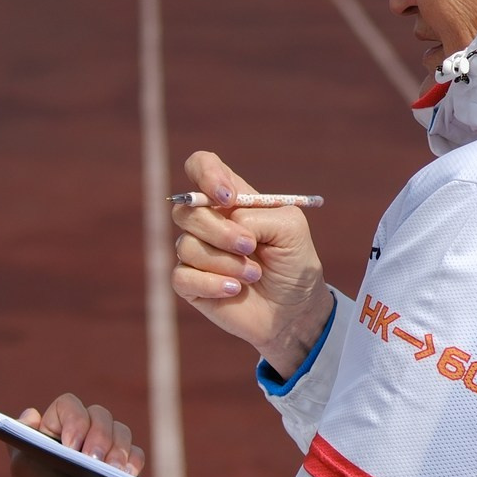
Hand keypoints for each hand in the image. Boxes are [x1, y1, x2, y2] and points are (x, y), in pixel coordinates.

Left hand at [9, 393, 144, 476]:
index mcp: (59, 424)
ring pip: (121, 430)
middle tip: (93, 461)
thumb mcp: (24, 467)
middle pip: (100, 414)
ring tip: (112, 471)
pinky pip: (136, 452)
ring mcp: (108, 443)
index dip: (74, 419)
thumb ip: (21, 438)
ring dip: (117, 449)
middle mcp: (85, 428)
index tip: (72, 446)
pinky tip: (125, 475)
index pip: (69, 405)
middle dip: (99, 437)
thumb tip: (31, 413)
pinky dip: (132, 462)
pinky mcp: (126, 460)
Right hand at [171, 151, 329, 373]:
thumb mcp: (291, 229)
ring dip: (225, 263)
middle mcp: (208, 221)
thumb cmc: (294, 264)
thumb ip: (259, 214)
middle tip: (251, 246)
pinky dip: (212, 283)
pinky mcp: (189, 282)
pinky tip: (235, 290)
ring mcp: (195, 251)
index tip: (227, 196)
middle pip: (187, 209)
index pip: (201, 165)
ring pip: (186, 245)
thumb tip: (229, 222)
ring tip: (254, 275)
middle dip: (221, 231)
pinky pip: (182, 275)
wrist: (294, 311)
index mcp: (231, 199)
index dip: (206, 173)